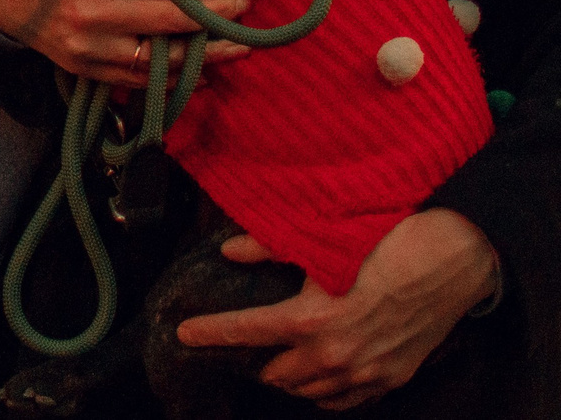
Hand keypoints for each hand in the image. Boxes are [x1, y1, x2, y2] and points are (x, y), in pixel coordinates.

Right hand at [0, 0, 252, 88]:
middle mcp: (99, 15)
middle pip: (174, 21)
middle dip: (217, 14)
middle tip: (244, 6)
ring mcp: (92, 49)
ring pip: (163, 59)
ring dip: (206, 55)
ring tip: (237, 46)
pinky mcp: (87, 71)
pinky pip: (140, 80)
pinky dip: (173, 77)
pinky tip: (200, 71)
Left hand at [177, 210, 497, 408]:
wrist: (457, 260)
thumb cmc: (390, 243)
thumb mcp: (324, 240)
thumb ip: (269, 247)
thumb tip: (230, 252)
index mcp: (311, 320)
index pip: (245, 332)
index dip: (210, 332)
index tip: (184, 334)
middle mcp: (335, 354)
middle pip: (277, 374)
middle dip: (254, 361)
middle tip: (241, 346)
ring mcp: (367, 371)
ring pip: (311, 392)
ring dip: (289, 379)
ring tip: (276, 361)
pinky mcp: (393, 376)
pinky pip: (347, 400)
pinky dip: (325, 393)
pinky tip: (318, 380)